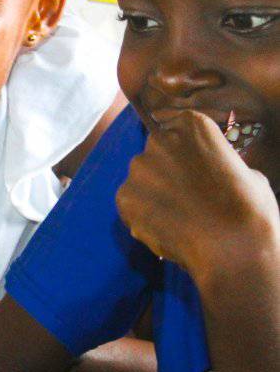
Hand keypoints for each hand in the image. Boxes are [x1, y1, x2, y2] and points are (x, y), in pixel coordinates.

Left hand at [116, 110, 279, 275]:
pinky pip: (130, 203)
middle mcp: (159, 140)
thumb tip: (209, 173)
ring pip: (142, 179)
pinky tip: (163, 228)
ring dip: (153, 194)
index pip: (179, 133)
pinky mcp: (123, 196)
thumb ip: (216, 164)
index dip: (186, 156)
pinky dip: (141, 215)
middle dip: (166, 173)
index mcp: (192, 125)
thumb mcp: (243, 171)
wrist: (231, 246)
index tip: (196, 173)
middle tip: (184, 198)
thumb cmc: (248, 208)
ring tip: (175, 217)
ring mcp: (138, 168)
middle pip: (157, 154)